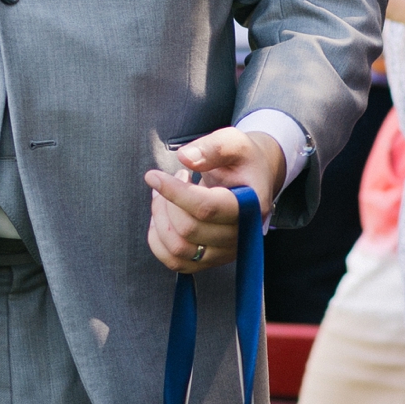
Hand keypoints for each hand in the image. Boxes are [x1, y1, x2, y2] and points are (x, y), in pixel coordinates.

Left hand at [144, 127, 285, 273]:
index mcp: (252, 206)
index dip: (174, 192)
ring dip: (159, 220)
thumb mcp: (232, 141)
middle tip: (166, 180)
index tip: (152, 175)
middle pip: (188, 229)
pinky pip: (175, 262)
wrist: (252, 179)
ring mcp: (227, 251)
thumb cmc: (241, 159)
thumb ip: (212, 147)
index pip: (206, 208)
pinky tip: (162, 217)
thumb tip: (186, 158)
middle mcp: (242, 235)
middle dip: (166, 201)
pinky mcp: (211, 258)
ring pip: (179, 249)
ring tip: (163, 197)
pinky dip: (158, 241)